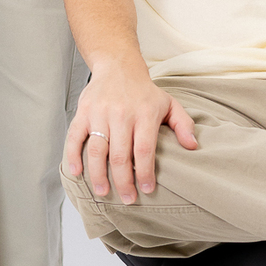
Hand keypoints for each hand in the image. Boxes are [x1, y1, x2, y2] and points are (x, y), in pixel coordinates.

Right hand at [64, 58, 197, 205]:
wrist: (118, 66)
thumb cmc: (145, 91)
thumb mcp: (170, 103)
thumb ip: (183, 124)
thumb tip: (192, 146)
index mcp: (144, 114)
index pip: (144, 150)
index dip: (145, 173)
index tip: (147, 190)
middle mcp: (121, 114)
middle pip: (119, 155)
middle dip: (123, 182)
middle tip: (127, 199)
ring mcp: (99, 113)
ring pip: (96, 150)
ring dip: (98, 174)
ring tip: (103, 192)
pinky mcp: (83, 112)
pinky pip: (74, 137)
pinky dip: (73, 155)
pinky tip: (76, 172)